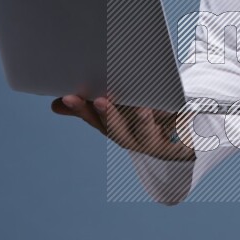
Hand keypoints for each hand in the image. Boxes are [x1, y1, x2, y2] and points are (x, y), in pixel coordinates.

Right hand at [51, 95, 195, 161]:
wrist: (181, 143)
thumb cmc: (143, 121)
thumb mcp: (116, 113)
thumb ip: (90, 108)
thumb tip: (56, 105)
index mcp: (115, 130)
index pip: (95, 121)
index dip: (81, 110)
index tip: (69, 97)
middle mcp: (133, 139)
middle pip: (118, 131)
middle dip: (108, 116)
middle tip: (100, 99)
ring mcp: (156, 141)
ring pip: (147, 134)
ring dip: (143, 122)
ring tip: (142, 109)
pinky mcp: (180, 139)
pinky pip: (180, 131)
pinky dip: (181, 123)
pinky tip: (183, 112)